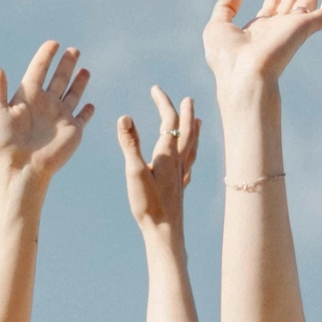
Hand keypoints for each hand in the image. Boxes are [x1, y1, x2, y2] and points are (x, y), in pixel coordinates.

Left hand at [0, 41, 94, 176]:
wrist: (21, 166)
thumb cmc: (4, 140)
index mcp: (27, 96)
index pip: (38, 70)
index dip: (46, 56)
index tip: (53, 43)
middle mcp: (44, 104)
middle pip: (58, 78)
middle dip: (66, 64)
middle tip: (73, 50)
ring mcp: (60, 116)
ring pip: (72, 94)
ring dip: (78, 82)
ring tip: (84, 69)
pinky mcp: (73, 130)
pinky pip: (82, 117)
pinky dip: (87, 111)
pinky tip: (90, 104)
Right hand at [118, 87, 200, 235]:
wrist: (165, 233)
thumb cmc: (148, 204)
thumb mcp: (134, 171)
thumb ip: (130, 144)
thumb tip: (124, 117)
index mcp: (167, 155)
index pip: (168, 121)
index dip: (163, 103)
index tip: (155, 89)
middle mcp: (178, 162)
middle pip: (185, 131)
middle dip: (183, 112)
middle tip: (185, 98)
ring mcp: (181, 175)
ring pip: (192, 147)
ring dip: (194, 131)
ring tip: (197, 120)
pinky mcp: (180, 187)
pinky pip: (190, 163)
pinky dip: (192, 153)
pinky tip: (190, 157)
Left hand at [204, 0, 321, 83]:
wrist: (243, 73)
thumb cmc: (227, 56)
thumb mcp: (217, 25)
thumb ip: (226, 5)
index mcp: (259, 30)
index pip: (272, 5)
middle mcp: (278, 29)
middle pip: (290, 0)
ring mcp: (293, 29)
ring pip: (307, 1)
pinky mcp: (305, 29)